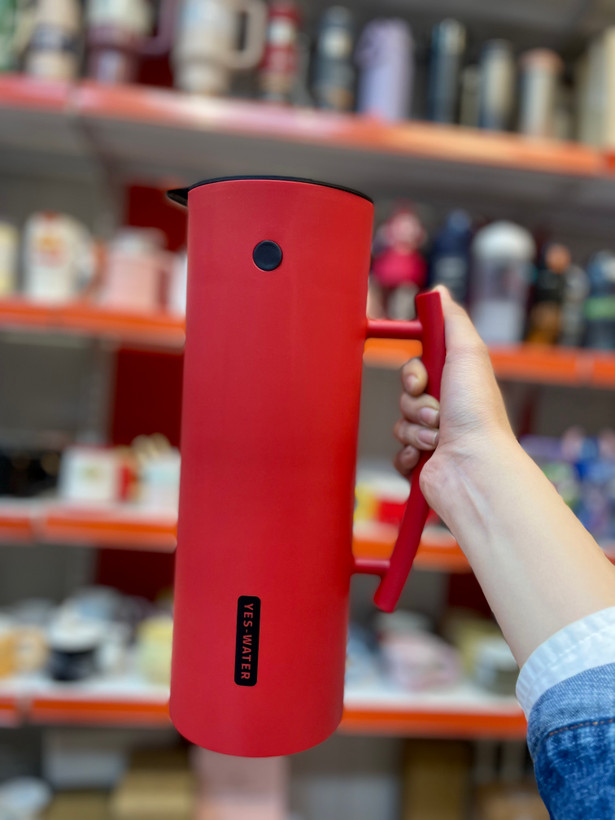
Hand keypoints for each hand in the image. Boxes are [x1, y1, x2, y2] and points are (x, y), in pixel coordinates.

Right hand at [393, 286, 514, 515]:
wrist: (474, 467)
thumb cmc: (477, 414)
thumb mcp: (468, 353)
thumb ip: (452, 321)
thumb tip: (439, 292)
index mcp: (457, 385)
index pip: (418, 369)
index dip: (413, 372)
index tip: (421, 378)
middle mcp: (448, 410)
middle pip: (405, 395)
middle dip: (415, 403)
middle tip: (437, 414)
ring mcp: (434, 438)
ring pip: (400, 424)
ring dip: (415, 430)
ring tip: (438, 440)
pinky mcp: (422, 464)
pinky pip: (397, 452)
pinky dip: (408, 455)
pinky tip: (426, 459)